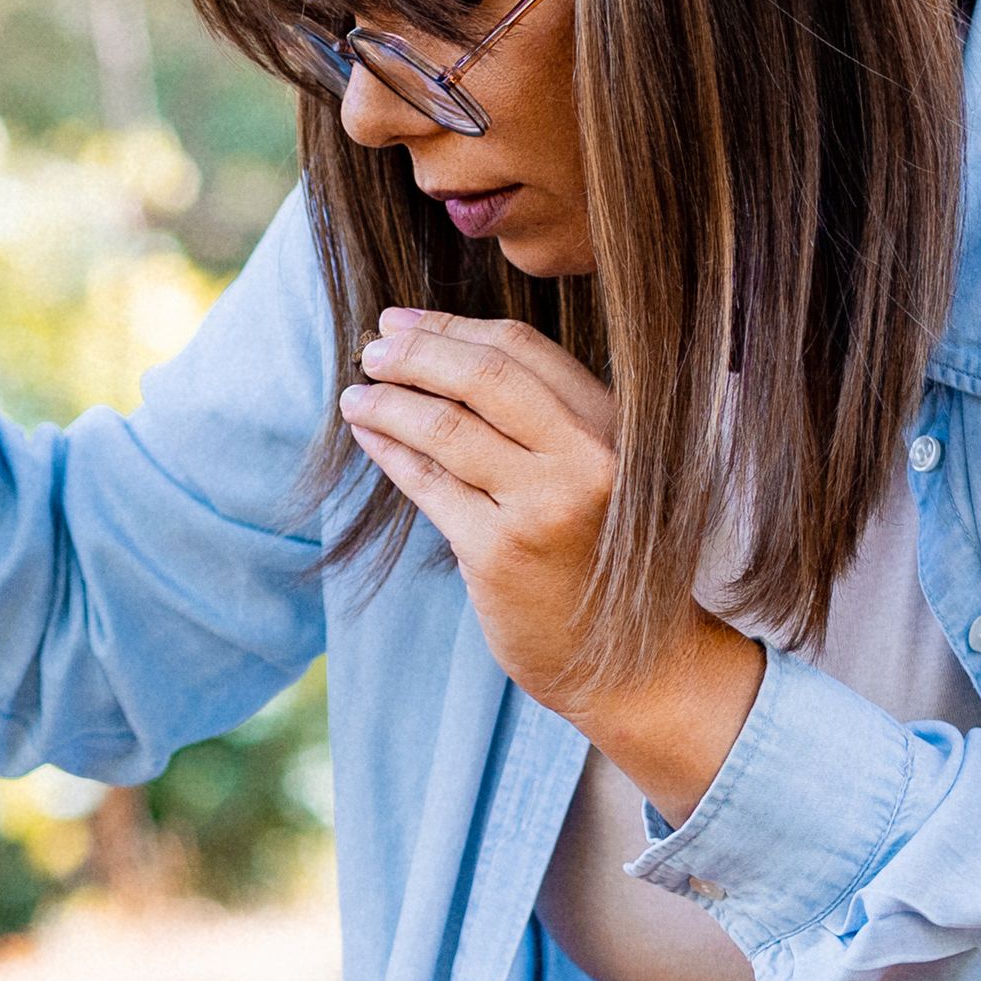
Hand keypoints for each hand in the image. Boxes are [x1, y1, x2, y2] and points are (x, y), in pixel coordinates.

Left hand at [333, 308, 763, 814]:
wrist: (624, 659)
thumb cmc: (598, 558)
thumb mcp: (596, 473)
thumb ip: (546, 418)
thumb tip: (446, 351)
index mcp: (613, 426)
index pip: (522, 350)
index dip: (453, 328)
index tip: (404, 321)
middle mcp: (587, 459)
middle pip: (483, 378)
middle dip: (416, 354)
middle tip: (371, 346)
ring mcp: (543, 506)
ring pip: (447, 429)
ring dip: (388, 402)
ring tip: (355, 392)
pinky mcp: (498, 552)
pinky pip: (428, 486)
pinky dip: (389, 452)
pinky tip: (367, 433)